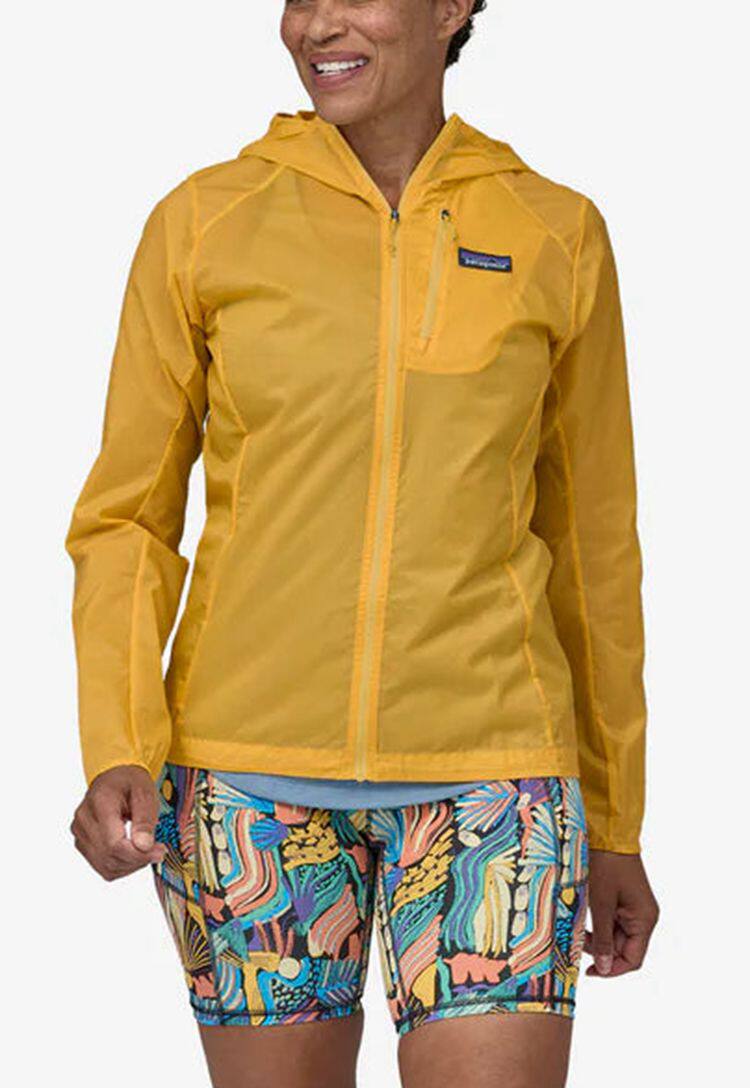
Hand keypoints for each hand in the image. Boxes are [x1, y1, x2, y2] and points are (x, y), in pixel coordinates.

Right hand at [70, 764, 165, 880]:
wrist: (114, 778)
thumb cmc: (130, 783)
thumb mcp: (145, 792)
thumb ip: (145, 819)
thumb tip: (143, 846)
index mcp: (99, 803)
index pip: (114, 844)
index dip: (138, 854)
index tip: (159, 850)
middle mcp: (84, 820)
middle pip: (110, 857)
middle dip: (138, 860)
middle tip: (158, 851)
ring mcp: (80, 833)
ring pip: (105, 866)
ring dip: (131, 865)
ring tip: (147, 851)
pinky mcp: (82, 843)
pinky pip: (102, 866)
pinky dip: (122, 866)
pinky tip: (134, 854)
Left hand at [584, 849, 658, 976]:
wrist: (608, 834)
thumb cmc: (606, 866)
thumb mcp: (601, 904)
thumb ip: (603, 938)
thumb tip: (604, 968)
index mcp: (645, 920)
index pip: (633, 960)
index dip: (612, 969)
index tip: (590, 971)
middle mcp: (643, 917)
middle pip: (624, 948)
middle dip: (601, 949)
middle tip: (577, 942)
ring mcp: (634, 908)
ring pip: (616, 936)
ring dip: (598, 937)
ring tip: (578, 928)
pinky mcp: (623, 899)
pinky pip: (612, 921)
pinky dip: (599, 924)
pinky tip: (583, 919)